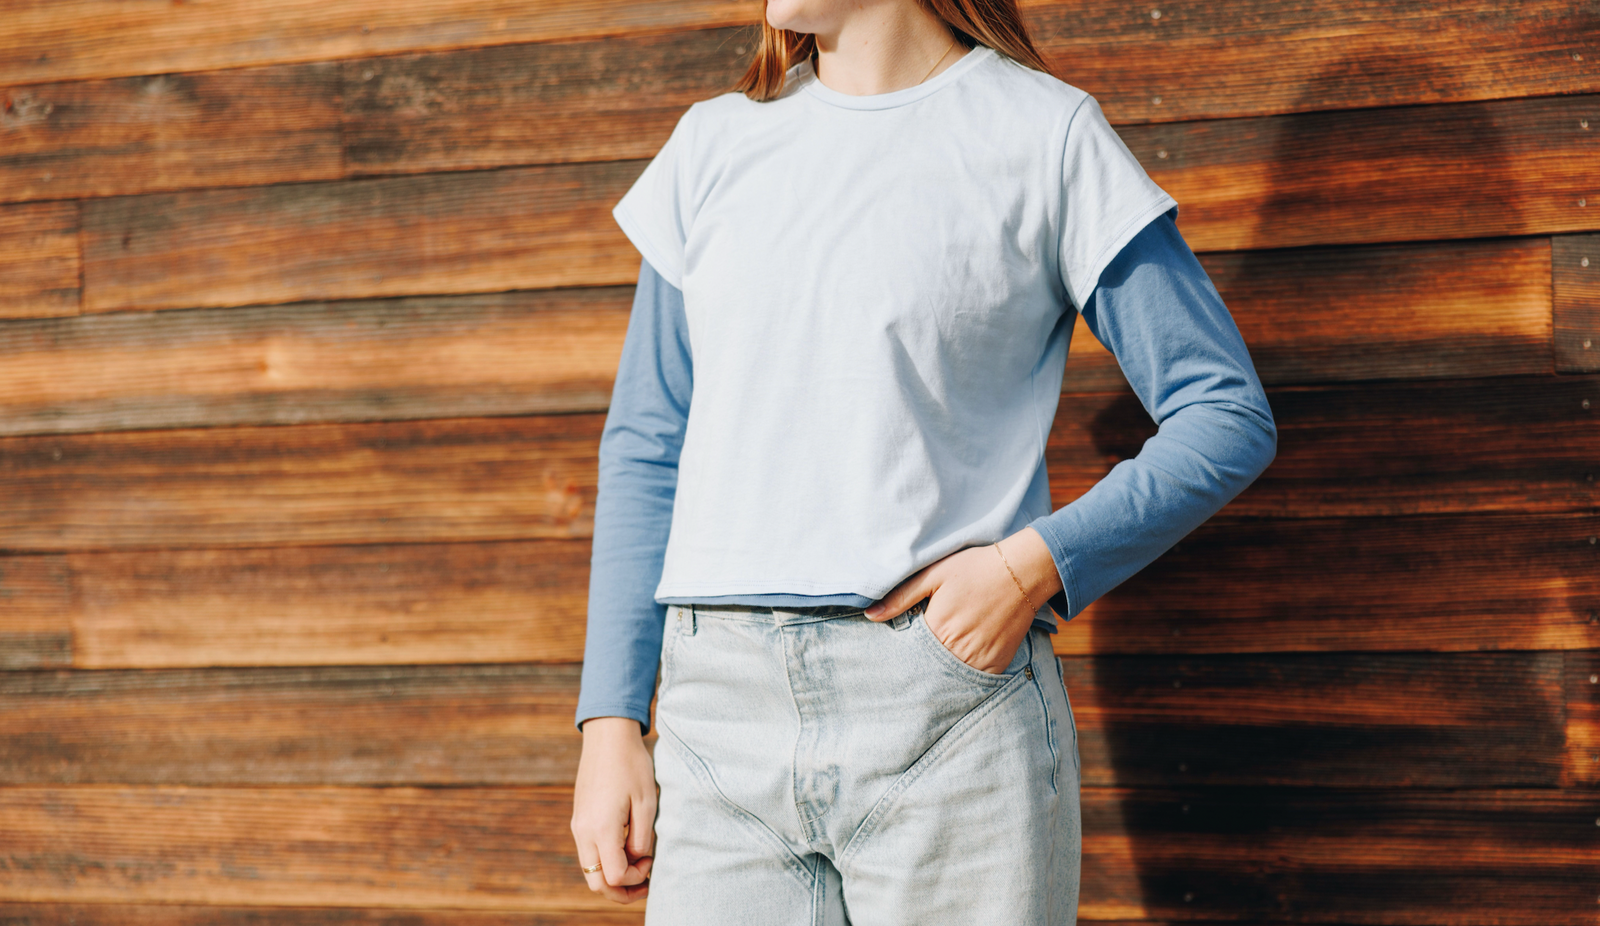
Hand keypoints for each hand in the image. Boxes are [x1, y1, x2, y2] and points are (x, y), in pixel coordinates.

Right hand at [570, 716, 656, 903]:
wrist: (607, 736)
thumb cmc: (631, 765)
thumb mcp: (646, 803)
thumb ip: (642, 838)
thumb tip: (637, 860)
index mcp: (601, 829)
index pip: (614, 876)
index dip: (636, 878)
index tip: (652, 861)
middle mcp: (583, 831)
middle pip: (596, 882)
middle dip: (620, 891)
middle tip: (644, 885)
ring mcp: (577, 825)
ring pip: (590, 870)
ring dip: (612, 877)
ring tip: (637, 868)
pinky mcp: (578, 819)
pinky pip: (588, 852)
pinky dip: (605, 860)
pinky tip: (625, 849)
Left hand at [864, 528, 1062, 673]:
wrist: (1022, 571)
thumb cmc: (975, 568)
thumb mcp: (933, 575)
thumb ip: (900, 598)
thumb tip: (870, 615)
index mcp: (937, 628)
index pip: (909, 654)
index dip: (902, 655)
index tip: (897, 656)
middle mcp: (957, 648)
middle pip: (929, 670)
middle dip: (919, 669)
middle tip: (913, 668)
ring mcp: (979, 659)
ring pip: (951, 679)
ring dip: (942, 676)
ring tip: (936, 667)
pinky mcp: (998, 663)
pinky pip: (976, 680)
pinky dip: (966, 677)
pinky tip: (958, 667)